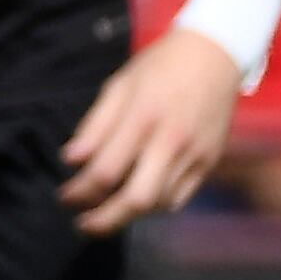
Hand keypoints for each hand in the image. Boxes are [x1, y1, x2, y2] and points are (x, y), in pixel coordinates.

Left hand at [57, 29, 242, 234]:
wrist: (215, 55)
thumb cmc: (160, 67)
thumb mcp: (118, 86)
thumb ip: (95, 126)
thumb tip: (72, 161)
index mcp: (142, 118)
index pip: (105, 171)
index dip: (80, 191)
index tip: (65, 196)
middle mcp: (171, 141)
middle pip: (136, 199)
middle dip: (105, 220)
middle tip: (83, 224)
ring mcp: (195, 155)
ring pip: (159, 204)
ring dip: (129, 213)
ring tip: (108, 209)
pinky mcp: (210, 161)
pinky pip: (179, 197)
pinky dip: (155, 204)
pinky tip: (139, 198)